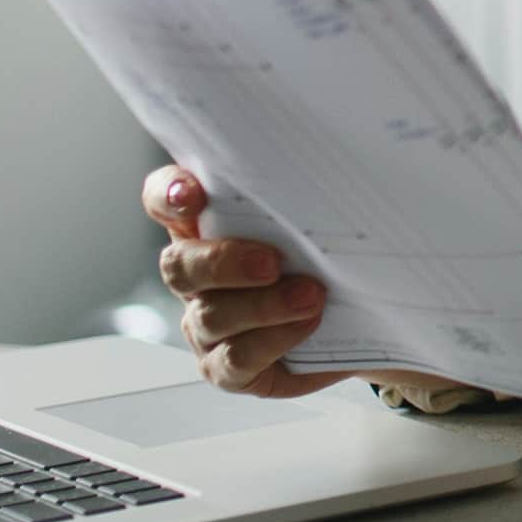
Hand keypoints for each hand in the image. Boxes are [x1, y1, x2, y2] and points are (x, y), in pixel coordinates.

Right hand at [141, 164, 462, 404]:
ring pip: (211, 315)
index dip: (168, 194)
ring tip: (312, 296)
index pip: (164, 198)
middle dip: (223, 262)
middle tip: (272, 261)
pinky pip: (236, 359)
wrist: (357, 317)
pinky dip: (274, 340)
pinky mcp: (226, 366)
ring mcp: (206, 323)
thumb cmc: (328, 255)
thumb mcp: (317, 217)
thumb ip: (305, 191)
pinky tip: (307, 325)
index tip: (192, 193)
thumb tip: (347, 155)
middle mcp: (195, 274)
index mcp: (205, 225)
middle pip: (180, 264)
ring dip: (263, 306)